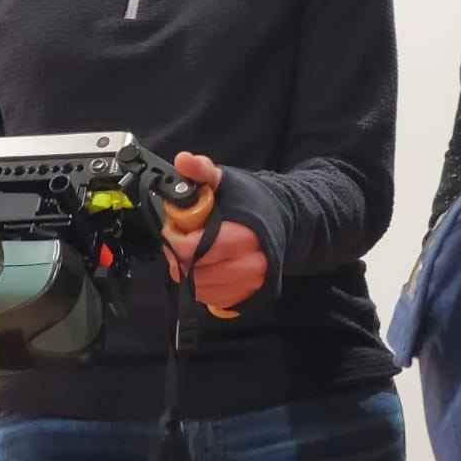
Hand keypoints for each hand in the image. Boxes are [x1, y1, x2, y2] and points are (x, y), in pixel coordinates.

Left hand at [161, 153, 268, 310]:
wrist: (283, 219)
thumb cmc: (250, 202)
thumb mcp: (225, 181)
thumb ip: (202, 171)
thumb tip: (183, 160)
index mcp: (245, 235)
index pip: (194, 251)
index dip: (177, 240)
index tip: (176, 228)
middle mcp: (252, 265)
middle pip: (195, 273)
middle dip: (180, 256)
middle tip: (183, 239)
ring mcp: (251, 284)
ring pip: (200, 289)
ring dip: (189, 272)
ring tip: (194, 252)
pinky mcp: (247, 297)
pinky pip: (211, 300)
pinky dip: (201, 285)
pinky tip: (205, 267)